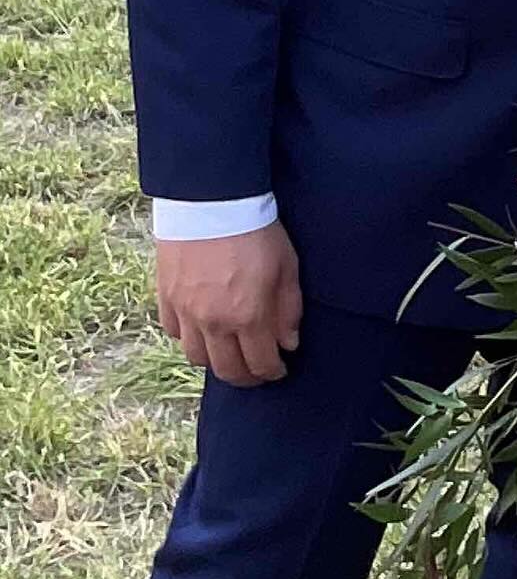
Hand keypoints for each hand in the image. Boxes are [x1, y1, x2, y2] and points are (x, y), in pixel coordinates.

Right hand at [155, 222, 302, 387]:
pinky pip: (175, 333)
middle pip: (226, 370)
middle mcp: (214, 322)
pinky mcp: (166, 297)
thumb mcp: (286, 266)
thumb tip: (288, 343)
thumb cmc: (256, 229)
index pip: (259, 364)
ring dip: (216, 361)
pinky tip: (203, 329)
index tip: (279, 370)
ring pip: (197, 358)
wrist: (212, 200)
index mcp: (248, 316)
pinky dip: (190, 337)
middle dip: (245, 377)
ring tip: (230, 352)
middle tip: (256, 371)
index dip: (272, 372)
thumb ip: (288, 309)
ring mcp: (186, 312)